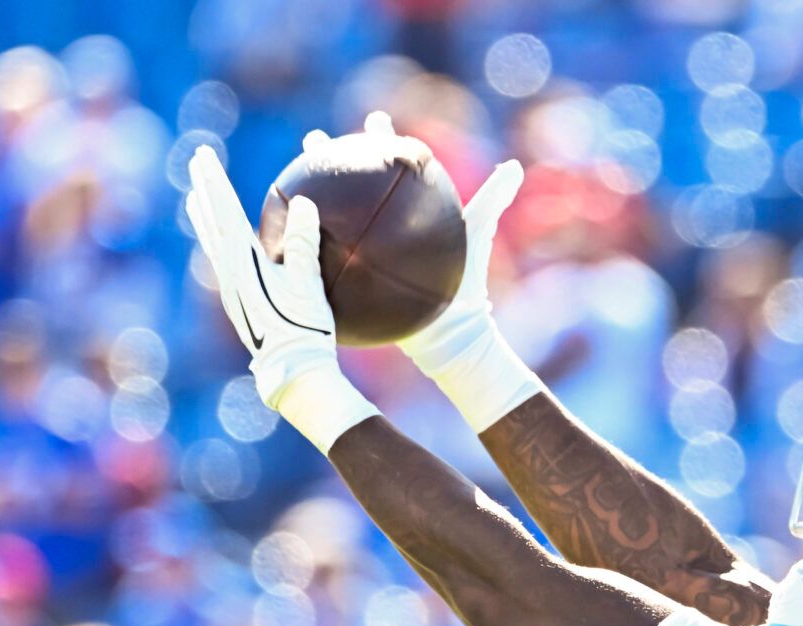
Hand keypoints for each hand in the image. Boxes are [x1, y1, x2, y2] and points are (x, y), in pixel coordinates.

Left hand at [186, 145, 375, 451]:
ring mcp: (232, 289)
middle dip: (205, 190)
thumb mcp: (309, 285)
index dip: (214, 180)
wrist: (292, 372)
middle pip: (211, 222)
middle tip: (196, 163)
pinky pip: (222, 261)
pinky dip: (218, 241)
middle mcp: (230, 272)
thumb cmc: (304, 330)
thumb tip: (302, 203)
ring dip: (204, 217)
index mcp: (243, 262)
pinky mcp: (240, 303)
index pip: (224, 211)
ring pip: (212, 243)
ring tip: (195, 198)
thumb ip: (304, 244)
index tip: (203, 154)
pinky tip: (225, 244)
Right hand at [295, 112, 536, 429]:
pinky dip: (310, 246)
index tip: (375, 117)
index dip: (384, 138)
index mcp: (412, 208)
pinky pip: (329, 258)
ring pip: (334, 219)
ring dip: (311, 200)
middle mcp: (386, 226)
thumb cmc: (465, 282)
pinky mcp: (357, 276)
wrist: (450, 331)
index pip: (395, 163)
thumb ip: (493, 197)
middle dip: (333, 160)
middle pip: (355, 185)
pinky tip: (288, 235)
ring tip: (290, 179)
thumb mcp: (477, 234)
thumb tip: (514, 166)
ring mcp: (369, 251)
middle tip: (316, 140)